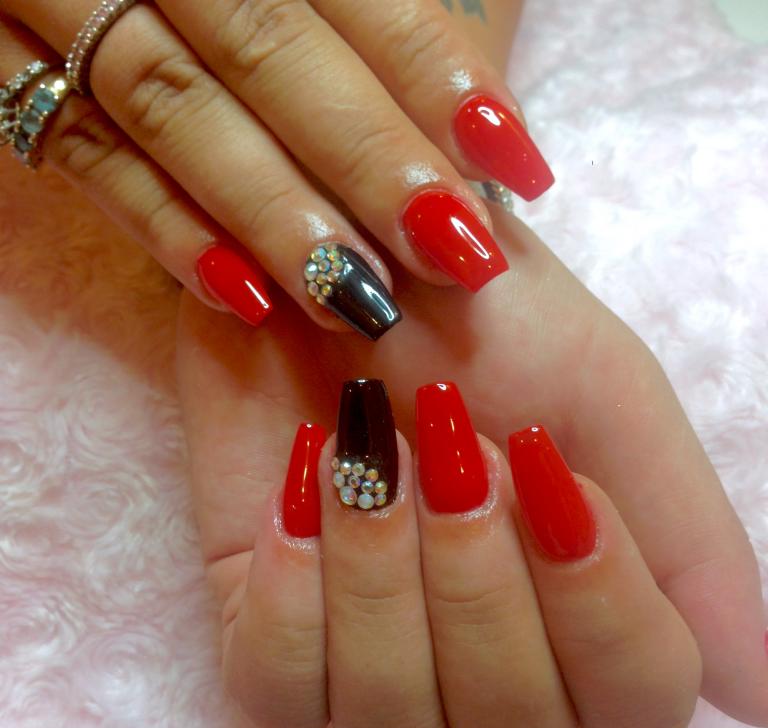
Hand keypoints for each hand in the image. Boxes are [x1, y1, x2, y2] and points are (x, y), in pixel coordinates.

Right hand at [0, 0, 549, 339]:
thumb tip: (486, 67)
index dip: (437, 75)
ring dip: (276, 216)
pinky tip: (244, 299)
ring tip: (364, 301)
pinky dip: (161, 228)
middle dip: (368, 163)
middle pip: (271, 52)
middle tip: (454, 257)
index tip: (518, 164)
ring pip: (175, 113)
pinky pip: (82, 157)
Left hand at [175, 208, 767, 727]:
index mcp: (579, 611)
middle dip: (481, 577)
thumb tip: (753, 694)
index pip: (636, 704)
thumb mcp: (606, 393)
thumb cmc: (484, 319)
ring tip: (370, 448)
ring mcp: (368, 657)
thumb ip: (687, 538)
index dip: (599, 605)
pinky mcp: (268, 631)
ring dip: (385, 571)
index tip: (546, 469)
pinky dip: (295, 586)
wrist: (347, 262)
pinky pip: (278, 687)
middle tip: (455, 443)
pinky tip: (302, 483)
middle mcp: (482, 660)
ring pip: (392, 719)